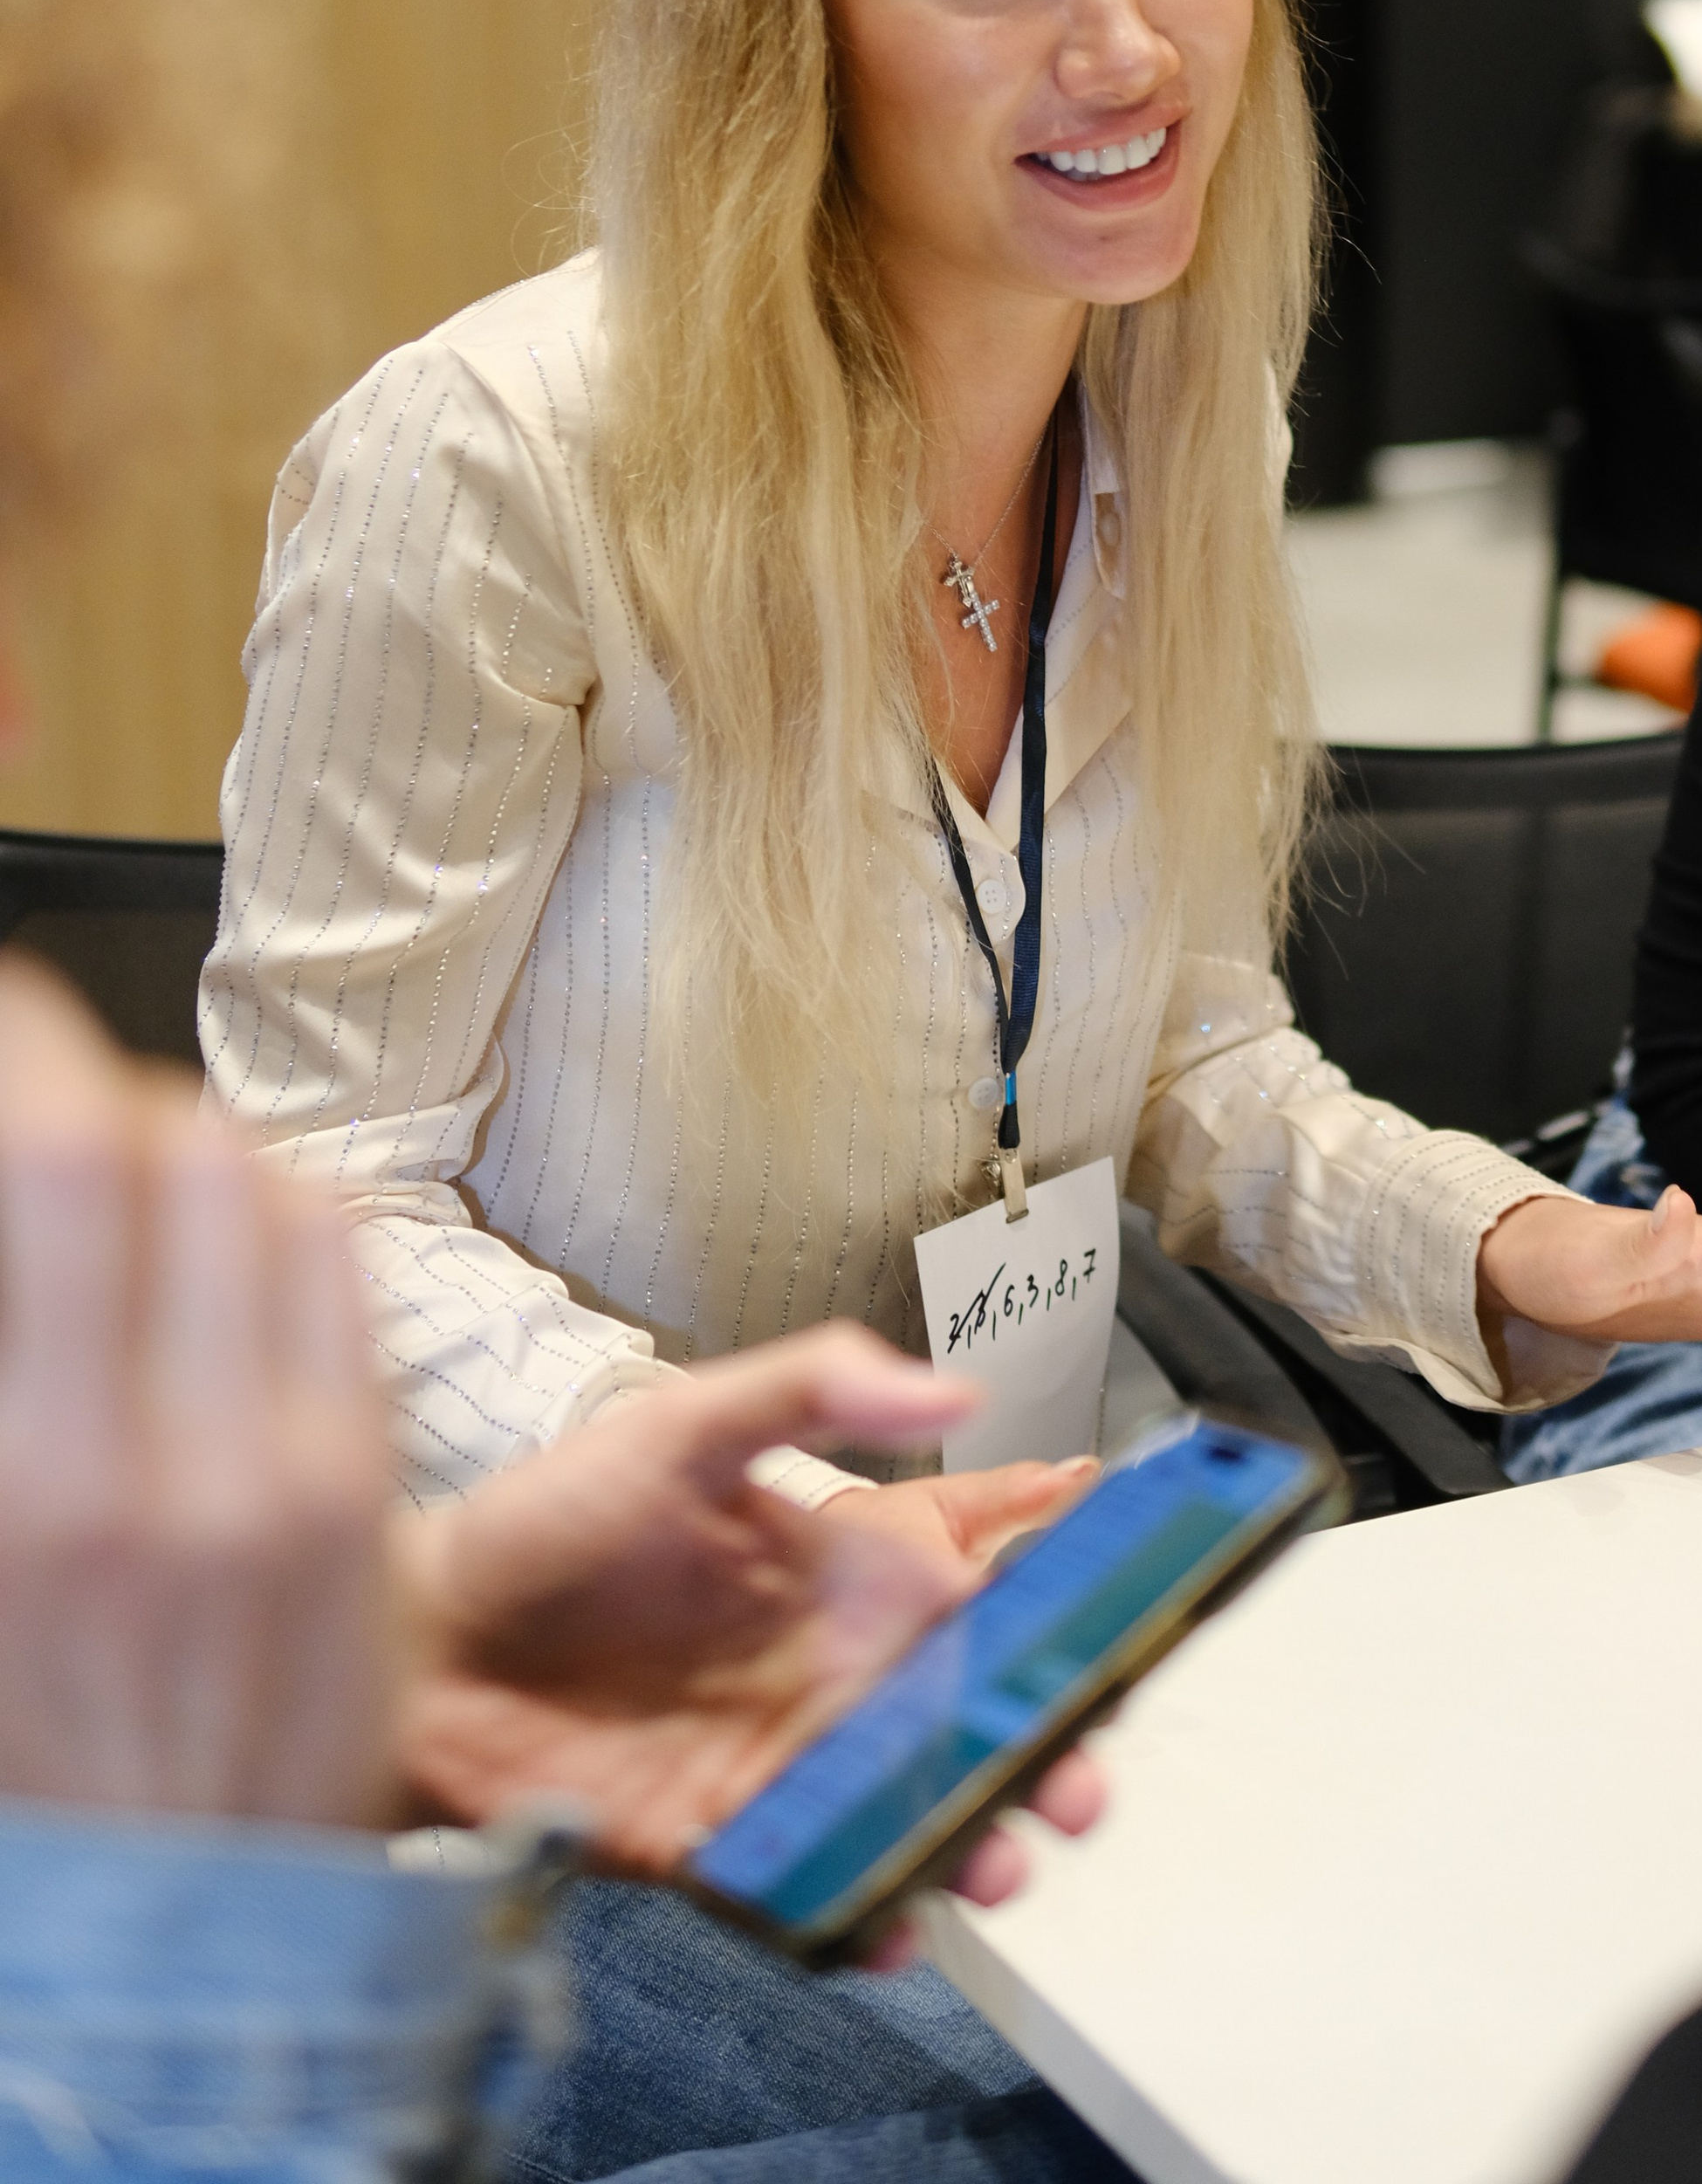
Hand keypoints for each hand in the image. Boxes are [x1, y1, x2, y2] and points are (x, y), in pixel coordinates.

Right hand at [0, 954, 393, 1822]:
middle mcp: (176, 1468)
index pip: (62, 1159)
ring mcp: (297, 1485)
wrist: (153, 1970)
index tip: (12, 1025)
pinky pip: (350, 1293)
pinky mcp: (372, 1512)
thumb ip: (12, 1372)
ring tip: (139, 1190)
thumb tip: (28, 1220)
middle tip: (57, 1123)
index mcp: (32, 1482)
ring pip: (283, 1199)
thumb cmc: (29, 1766)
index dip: (33, 1045)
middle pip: (180, 1151)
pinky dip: (283, 1236)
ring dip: (202, 1160)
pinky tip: (228, 1264)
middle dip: (107, 1101)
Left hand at [396, 1337, 1106, 1931]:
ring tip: (1005, 1849)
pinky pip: (821, 1891)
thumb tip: (957, 1387)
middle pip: (976, 1713)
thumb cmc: (547, 1523)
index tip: (1139, 1597)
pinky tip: (896, 1921)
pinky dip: (870, 1916)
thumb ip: (814, 1391)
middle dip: (1049, 1740)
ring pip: (920, 1808)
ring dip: (978, 1836)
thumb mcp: (681, 1426)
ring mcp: (790, 1765)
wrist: (420, 1644)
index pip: (985, 1573)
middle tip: (1082, 1765)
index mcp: (846, 1568)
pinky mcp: (727, 1848)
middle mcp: (837, 1671)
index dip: (1068, 1584)